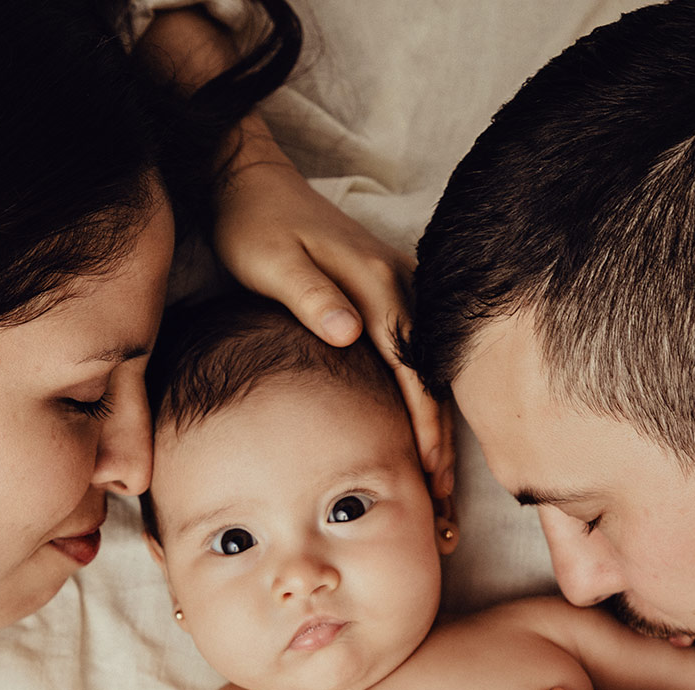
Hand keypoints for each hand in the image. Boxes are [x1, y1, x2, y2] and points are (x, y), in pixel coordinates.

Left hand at [213, 117, 452, 498]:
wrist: (251, 182)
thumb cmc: (254, 226)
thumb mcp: (272, 260)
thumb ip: (310, 295)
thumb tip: (349, 331)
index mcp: (376, 282)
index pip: (413, 365)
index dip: (425, 421)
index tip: (430, 468)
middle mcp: (400, 286)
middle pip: (435, 376)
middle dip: (442, 440)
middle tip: (443, 503)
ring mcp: (399, 290)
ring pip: (432, 372)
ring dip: (438, 429)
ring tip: (440, 487)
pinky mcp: (388, 296)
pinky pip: (418, 358)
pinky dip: (424, 402)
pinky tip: (423, 440)